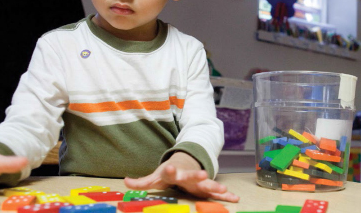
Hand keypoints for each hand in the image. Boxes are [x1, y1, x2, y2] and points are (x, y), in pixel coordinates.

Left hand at [124, 152, 238, 202]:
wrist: (187, 162)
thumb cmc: (170, 172)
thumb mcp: (155, 175)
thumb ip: (142, 181)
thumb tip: (125, 182)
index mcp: (174, 172)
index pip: (171, 171)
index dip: (170, 170)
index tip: (170, 167)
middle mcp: (188, 175)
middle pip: (192, 176)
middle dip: (198, 176)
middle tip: (204, 175)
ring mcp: (198, 181)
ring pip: (207, 184)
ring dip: (215, 186)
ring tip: (222, 189)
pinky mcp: (206, 187)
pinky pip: (217, 192)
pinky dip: (226, 195)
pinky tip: (235, 198)